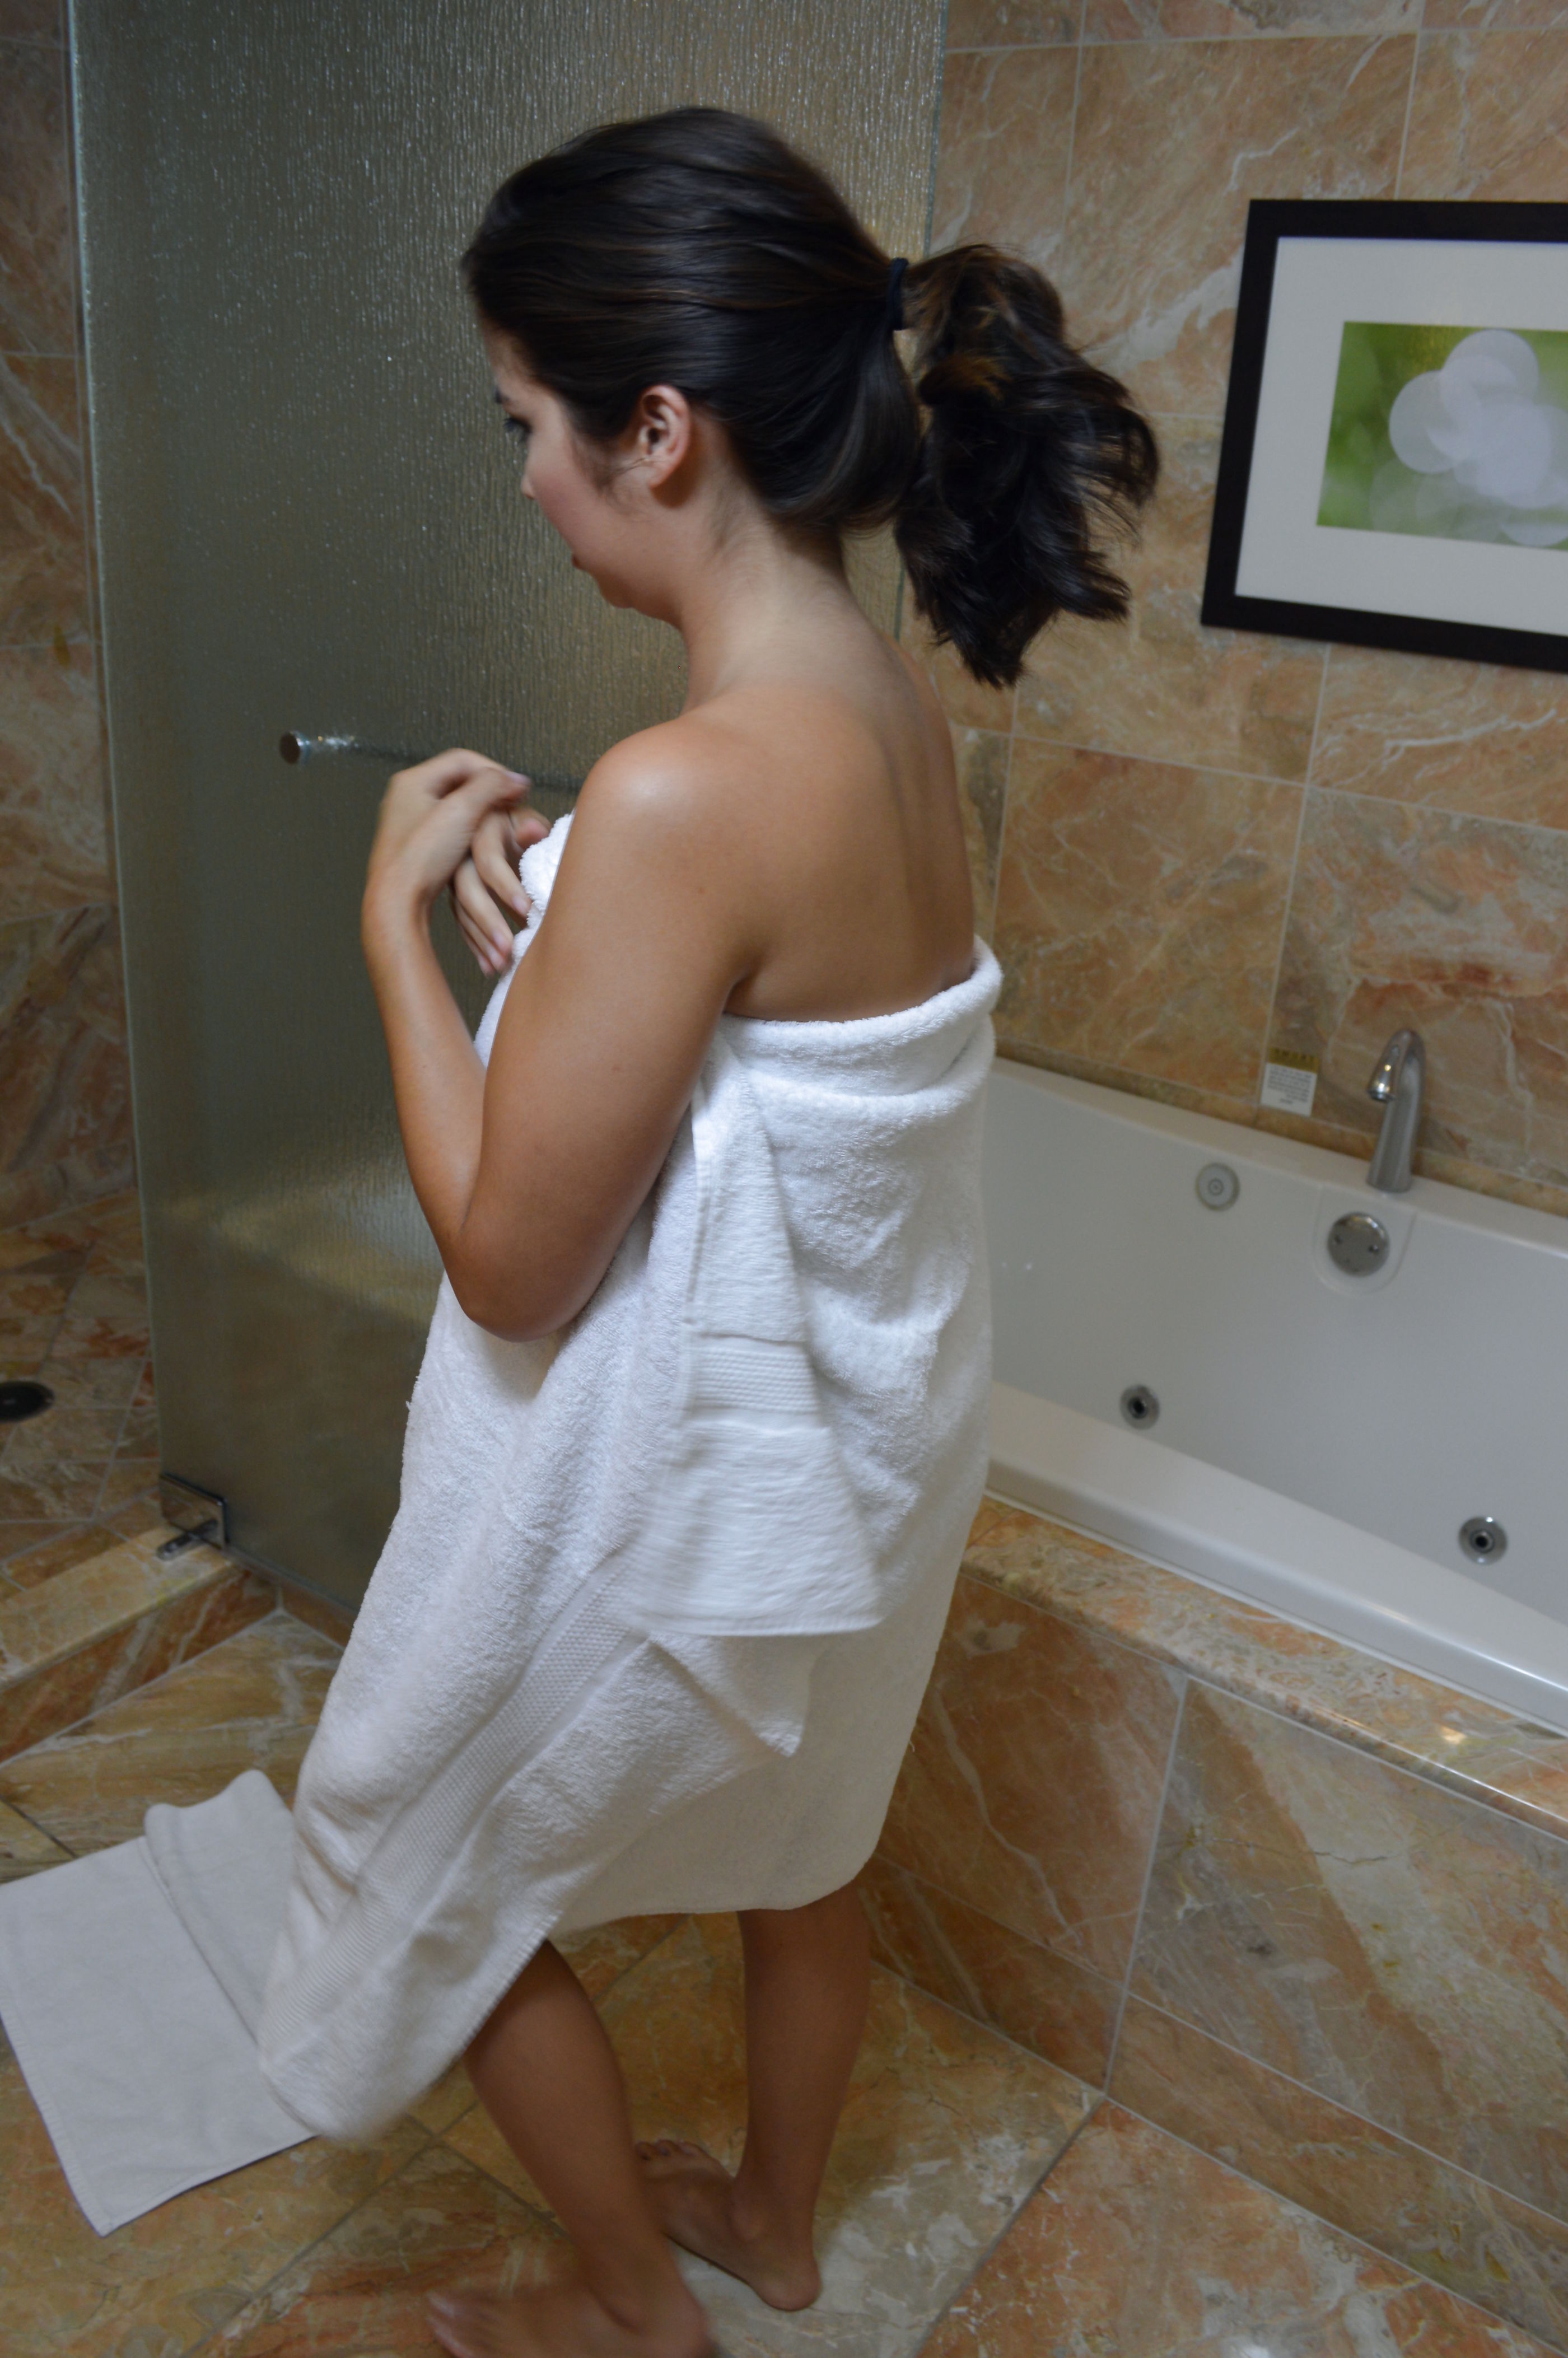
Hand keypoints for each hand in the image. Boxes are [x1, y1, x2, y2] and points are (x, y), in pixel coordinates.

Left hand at [362, 749, 534, 937]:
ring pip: (456, 802)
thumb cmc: (421, 859)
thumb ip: (490, 787)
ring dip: (483, 807)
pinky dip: (472, 826)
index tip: (517, 788)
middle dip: (490, 788)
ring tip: (503, 817)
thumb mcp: (461, 813)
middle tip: (513, 800)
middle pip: (459, 779)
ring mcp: (411, 820)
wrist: (398, 903)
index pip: (462, 759)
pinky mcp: (418, 843)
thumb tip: (516, 778)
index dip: (495, 770)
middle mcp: (408, 796)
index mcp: (412, 781)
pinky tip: (484, 838)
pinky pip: (451, 824)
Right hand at [450, 805, 548, 975]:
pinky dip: (476, 945)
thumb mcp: (531, 822)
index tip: (527, 909)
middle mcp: (461, 852)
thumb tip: (531, 830)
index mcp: (482, 828)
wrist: (506, 825)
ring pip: (462, 909)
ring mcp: (455, 874)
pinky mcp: (456, 894)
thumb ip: (532, 829)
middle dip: (488, 921)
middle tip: (508, 949)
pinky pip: (462, 921)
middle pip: (467, 888)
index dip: (506, 884)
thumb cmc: (526, 826)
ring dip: (481, 939)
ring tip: (501, 965)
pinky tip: (489, 967)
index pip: (489, 858)